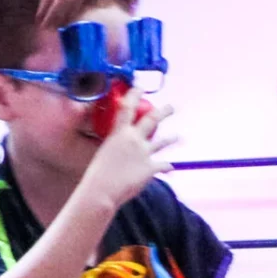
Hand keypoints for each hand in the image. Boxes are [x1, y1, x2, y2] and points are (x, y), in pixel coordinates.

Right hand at [77, 92, 177, 211]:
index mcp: (119, 133)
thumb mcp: (104, 153)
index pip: (127, 108)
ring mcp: (144, 153)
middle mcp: (134, 139)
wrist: (102, 190)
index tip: (139, 87)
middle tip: (171, 107)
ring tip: (178, 137)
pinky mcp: (151, 168)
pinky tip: (171, 167)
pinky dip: (167, 166)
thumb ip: (116, 147)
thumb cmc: (98, 174)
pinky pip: (163, 165)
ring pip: (162, 142)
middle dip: (163, 112)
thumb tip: (121, 150)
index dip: (134, 95)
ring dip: (171, 138)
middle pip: (151, 120)